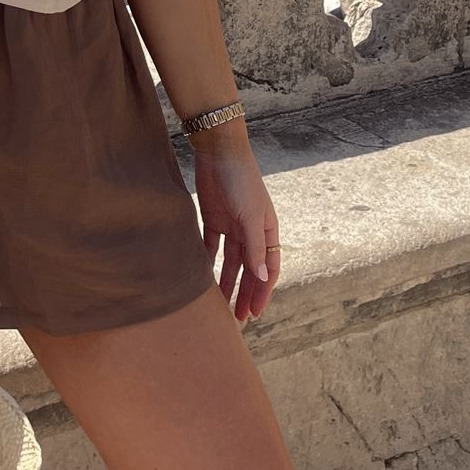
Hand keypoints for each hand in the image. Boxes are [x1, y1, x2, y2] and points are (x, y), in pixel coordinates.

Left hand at [191, 134, 280, 324]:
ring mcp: (231, 224)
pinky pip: (211, 245)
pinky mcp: (212, 217)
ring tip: (218, 306)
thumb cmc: (241, 179)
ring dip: (226, 283)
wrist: (219, 150)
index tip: (254, 314)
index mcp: (267, 229)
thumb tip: (263, 279)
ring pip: (229, 261)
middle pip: (248, 269)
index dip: (262, 292)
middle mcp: (250, 230)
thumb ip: (256, 248)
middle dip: (244, 294)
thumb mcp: (250, 215)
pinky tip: (201, 278)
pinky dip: (208, 262)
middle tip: (236, 320)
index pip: (268, 269)